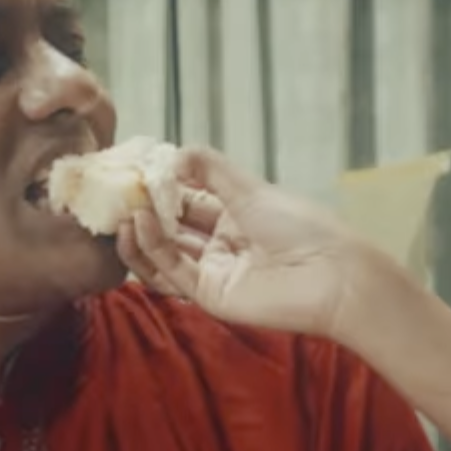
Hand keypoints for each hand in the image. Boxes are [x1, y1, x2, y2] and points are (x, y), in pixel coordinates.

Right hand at [116, 147, 385, 339]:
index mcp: (235, 217)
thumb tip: (172, 154)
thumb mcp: (250, 188)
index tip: (137, 171)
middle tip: (119, 193)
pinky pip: (171, 271)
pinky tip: (137, 225)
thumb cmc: (301, 226)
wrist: (331, 275)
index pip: (188, 201)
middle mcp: (221, 245)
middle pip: (172, 229)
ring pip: (164, 254)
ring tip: (123, 212)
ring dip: (140, 234)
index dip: (163, 188)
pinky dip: (151, 250)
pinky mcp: (208, 295)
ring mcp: (213, 272)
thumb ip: (210, 168)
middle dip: (145, 212)